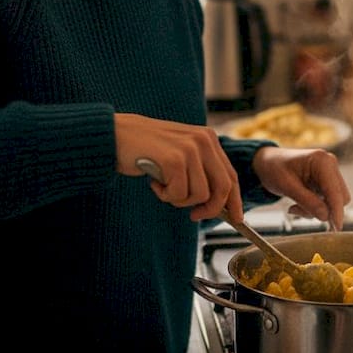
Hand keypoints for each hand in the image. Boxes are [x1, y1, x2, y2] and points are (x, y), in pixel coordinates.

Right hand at [116, 113, 240, 221]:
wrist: (116, 134)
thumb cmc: (146, 149)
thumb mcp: (181, 154)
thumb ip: (200, 171)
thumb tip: (219, 203)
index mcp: (208, 138)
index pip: (231, 175)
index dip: (235, 200)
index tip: (237, 218)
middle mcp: (203, 140)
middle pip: (223, 187)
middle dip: (211, 209)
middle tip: (194, 215)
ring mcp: (190, 149)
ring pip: (200, 195)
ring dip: (179, 200)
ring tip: (163, 186)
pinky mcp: (174, 159)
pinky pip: (179, 194)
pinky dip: (165, 195)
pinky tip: (154, 182)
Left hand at [252, 147, 350, 230]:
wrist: (269, 162)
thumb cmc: (274, 169)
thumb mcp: (286, 186)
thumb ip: (307, 201)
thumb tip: (326, 216)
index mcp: (322, 161)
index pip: (335, 191)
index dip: (336, 211)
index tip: (336, 228)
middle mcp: (330, 164)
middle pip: (340, 197)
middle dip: (322, 210)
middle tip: (297, 211)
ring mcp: (330, 172)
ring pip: (334, 201)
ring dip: (317, 210)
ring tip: (295, 207)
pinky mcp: (327, 181)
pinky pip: (328, 201)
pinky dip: (315, 207)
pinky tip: (299, 203)